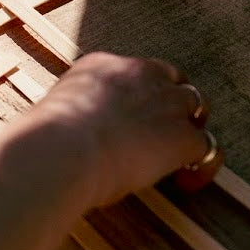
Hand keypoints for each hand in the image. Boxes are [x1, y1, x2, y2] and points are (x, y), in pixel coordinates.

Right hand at [29, 52, 222, 205]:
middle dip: (169, 103)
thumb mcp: (49, 114)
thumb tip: (55, 138)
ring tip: (179, 155)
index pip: (132, 71)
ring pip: (195, 104)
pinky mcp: (181, 135)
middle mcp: (136, 74)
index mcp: (100, 66)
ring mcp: (164, 102)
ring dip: (187, 127)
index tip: (128, 116)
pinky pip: (207, 147)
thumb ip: (64, 117)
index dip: (136, 95)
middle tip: (161, 131)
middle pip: (170, 78)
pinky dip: (200, 166)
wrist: (60, 148)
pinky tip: (185, 183)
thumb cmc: (42, 141)